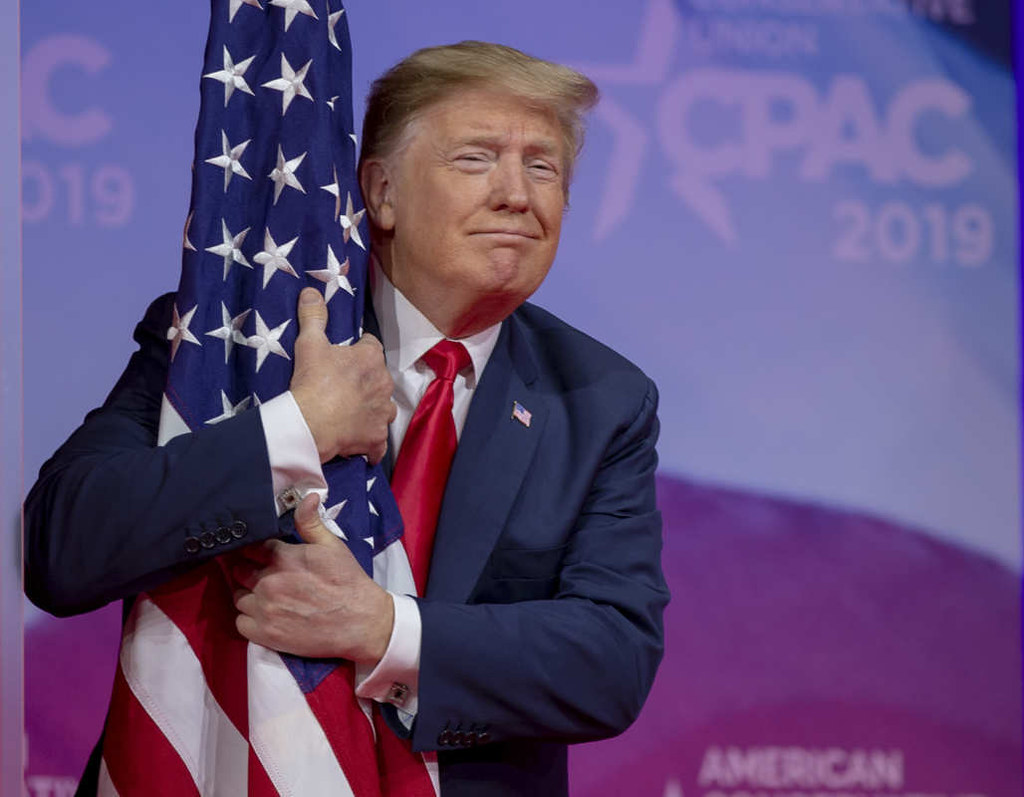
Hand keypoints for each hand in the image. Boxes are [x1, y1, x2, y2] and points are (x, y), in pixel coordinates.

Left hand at [232, 494, 394, 663]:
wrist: (360, 622)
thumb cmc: (347, 581)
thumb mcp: (332, 546)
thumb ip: (311, 522)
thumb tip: (306, 497)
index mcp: (283, 558)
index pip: (248, 547)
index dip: (251, 549)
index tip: (255, 553)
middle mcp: (268, 583)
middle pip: (238, 571)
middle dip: (247, 570)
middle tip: (261, 573)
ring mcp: (265, 610)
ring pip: (238, 597)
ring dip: (247, 594)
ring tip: (264, 595)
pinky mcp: (266, 635)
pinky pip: (240, 623)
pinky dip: (248, 619)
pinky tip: (263, 615)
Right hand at [290, 287, 395, 464]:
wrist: (310, 424)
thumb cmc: (312, 381)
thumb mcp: (309, 344)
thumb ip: (313, 316)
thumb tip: (311, 290)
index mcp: (371, 358)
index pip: (371, 346)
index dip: (357, 351)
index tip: (343, 359)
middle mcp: (384, 384)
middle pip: (379, 378)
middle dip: (366, 382)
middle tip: (342, 388)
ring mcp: (383, 413)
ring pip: (384, 409)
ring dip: (372, 411)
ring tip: (351, 414)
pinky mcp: (377, 438)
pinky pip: (379, 443)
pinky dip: (372, 445)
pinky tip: (361, 445)